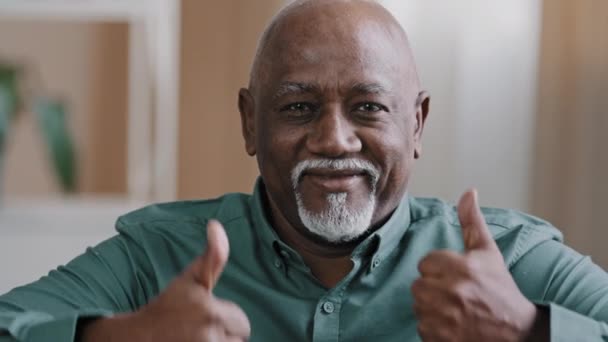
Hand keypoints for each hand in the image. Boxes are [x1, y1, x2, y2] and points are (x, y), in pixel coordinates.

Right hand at [81, 220, 250, 341]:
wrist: (137, 337)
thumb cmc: (166, 307)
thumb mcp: (190, 279)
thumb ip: (213, 256)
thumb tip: (216, 225)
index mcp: (211, 312)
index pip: (242, 322)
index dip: (225, 317)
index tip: (205, 315)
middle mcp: (209, 336)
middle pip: (239, 338)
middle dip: (225, 333)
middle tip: (200, 328)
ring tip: (198, 338)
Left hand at [412, 190, 537, 341]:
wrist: (516, 334)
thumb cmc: (500, 291)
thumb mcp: (488, 253)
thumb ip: (472, 222)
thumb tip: (468, 191)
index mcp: (462, 267)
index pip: (426, 262)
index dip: (440, 270)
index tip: (457, 277)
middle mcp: (451, 290)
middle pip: (419, 284)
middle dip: (434, 288)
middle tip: (456, 295)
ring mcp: (444, 316)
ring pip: (419, 305)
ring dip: (432, 308)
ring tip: (455, 310)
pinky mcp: (439, 336)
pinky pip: (422, 326)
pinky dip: (433, 327)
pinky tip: (453, 325)